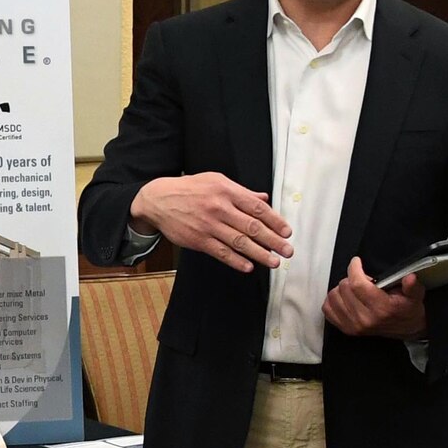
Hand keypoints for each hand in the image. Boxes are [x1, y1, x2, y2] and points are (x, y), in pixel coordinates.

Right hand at [130, 173, 293, 273]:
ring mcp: (209, 225)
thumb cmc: (190, 189)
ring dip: (260, 254)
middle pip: (252, 227)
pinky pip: (221, 252)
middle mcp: (219, 208)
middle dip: (273, 240)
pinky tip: (249, 266)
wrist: (159, 199)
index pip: (257, 208)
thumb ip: (242, 192)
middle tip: (288, 250)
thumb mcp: (216, 181)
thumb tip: (264, 199)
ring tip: (274, 262)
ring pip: (239, 242)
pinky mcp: (198, 240)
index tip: (287, 231)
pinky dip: (236, 261)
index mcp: (227, 191)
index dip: (275, 221)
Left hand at [322, 258, 426, 339]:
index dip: (354, 268)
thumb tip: (410, 277)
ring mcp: (354, 326)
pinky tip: (345, 297)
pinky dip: (333, 300)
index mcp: (381, 309)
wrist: (407, 329)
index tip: (357, 262)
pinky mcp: (346, 329)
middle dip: (352, 278)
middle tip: (364, 280)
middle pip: (344, 288)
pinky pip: (327, 309)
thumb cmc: (408, 310)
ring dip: (342, 288)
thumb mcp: (415, 296)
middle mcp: (365, 319)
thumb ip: (413, 286)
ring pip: (333, 296)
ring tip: (356, 289)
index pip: (357, 284)